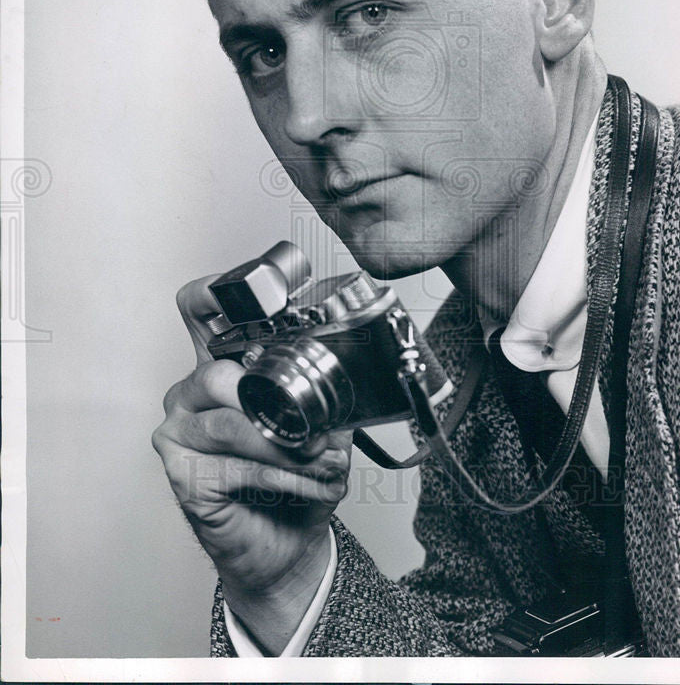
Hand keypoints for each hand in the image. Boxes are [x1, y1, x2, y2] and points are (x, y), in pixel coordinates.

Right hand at [152, 276, 351, 651]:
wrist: (287, 545)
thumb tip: (341, 384)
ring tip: (320, 462)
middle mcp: (193, 390)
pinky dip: (281, 476)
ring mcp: (180, 430)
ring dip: (287, 448)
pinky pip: (235, 464)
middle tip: (318, 430)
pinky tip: (306, 485)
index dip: (217, 291)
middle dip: (278, 402)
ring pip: (230, 422)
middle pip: (219, 371)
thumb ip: (325, 398)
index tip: (258, 296)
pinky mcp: (182, 472)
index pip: (200, 310)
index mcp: (223, 365)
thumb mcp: (323, 429)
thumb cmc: (297, 480)